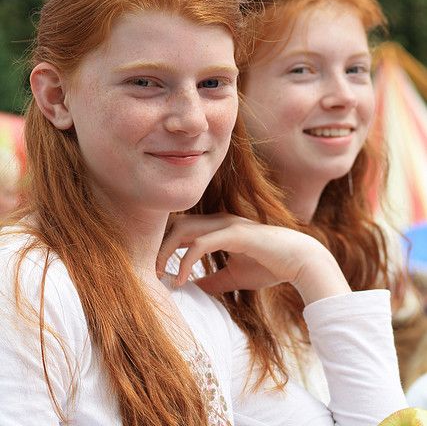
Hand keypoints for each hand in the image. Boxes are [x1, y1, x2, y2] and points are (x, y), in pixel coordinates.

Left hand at [157, 213, 350, 304]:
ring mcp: (226, 224)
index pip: (181, 228)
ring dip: (165, 251)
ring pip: (183, 228)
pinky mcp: (234, 233)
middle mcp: (218, 221)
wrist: (300, 261)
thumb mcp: (235, 277)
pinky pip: (200, 244)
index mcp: (217, 228)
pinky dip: (186, 262)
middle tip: (150, 272)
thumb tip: (195, 289)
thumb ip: (214, 280)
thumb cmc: (270, 266)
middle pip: (175, 224)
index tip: (155, 269)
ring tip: (159, 274)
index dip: (163, 245)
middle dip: (157, 245)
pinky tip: (182, 281)